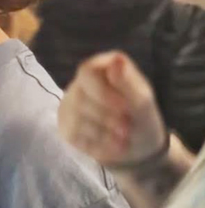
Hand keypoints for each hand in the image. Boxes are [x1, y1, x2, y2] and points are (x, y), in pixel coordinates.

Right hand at [58, 51, 167, 166]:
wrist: (138, 147)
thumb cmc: (142, 118)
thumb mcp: (142, 101)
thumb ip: (127, 82)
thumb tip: (115, 60)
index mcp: (99, 70)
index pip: (87, 71)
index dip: (102, 90)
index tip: (124, 107)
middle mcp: (78, 85)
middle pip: (80, 97)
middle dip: (107, 117)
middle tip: (127, 128)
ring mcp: (69, 107)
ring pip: (76, 119)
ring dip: (104, 133)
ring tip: (123, 139)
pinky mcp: (65, 128)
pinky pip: (75, 136)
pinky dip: (97, 144)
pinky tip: (111, 145)